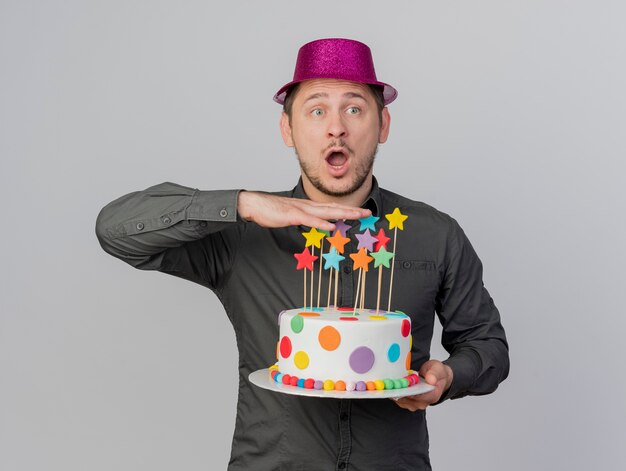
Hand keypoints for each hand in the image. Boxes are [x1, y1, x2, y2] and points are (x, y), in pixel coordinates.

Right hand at [237, 191, 370, 230]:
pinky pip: (309, 220)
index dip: (348, 210)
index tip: (361, 212)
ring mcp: (300, 210)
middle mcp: (308, 206)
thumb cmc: (271, 211)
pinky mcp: (292, 215)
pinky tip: (331, 226)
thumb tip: (318, 225)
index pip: (332, 208)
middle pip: (334, 208)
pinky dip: (321, 223)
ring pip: (326, 212)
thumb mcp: (292, 216)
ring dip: (342, 213)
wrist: (255, 204)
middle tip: (368, 213)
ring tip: (357, 216)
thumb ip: (306, 219)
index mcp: (309, 207)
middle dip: (352, 211)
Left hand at [393, 360, 452, 411]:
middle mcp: (423, 403)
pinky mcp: (409, 402)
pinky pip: (399, 399)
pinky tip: (391, 385)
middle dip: (397, 391)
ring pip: (400, 400)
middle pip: (406, 399)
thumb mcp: (438, 369)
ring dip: (394, 392)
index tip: (397, 385)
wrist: (438, 378)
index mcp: (432, 396)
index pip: (416, 396)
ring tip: (389, 383)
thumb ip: (434, 374)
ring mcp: (415, 404)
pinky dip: (394, 392)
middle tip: (389, 383)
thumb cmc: (438, 374)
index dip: (406, 391)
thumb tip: (431, 380)